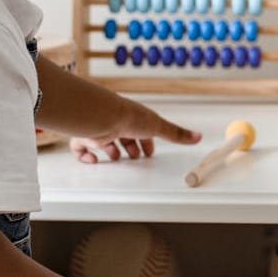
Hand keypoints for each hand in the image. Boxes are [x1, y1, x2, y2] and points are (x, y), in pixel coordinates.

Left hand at [72, 97, 200, 163]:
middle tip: (134, 157)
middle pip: (124, 136)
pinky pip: (80, 147)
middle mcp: (117, 123)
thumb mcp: (157, 126)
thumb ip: (176, 134)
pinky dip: (84, 155)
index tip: (149, 152)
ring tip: (116, 158)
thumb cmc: (128, 117)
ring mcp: (100, 129)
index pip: (142, 131)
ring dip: (110, 151)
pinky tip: (92, 160)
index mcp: (134, 119)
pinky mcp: (86, 136)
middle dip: (130, 147)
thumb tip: (197, 136)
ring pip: (104, 141)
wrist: (101, 116)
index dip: (146, 142)